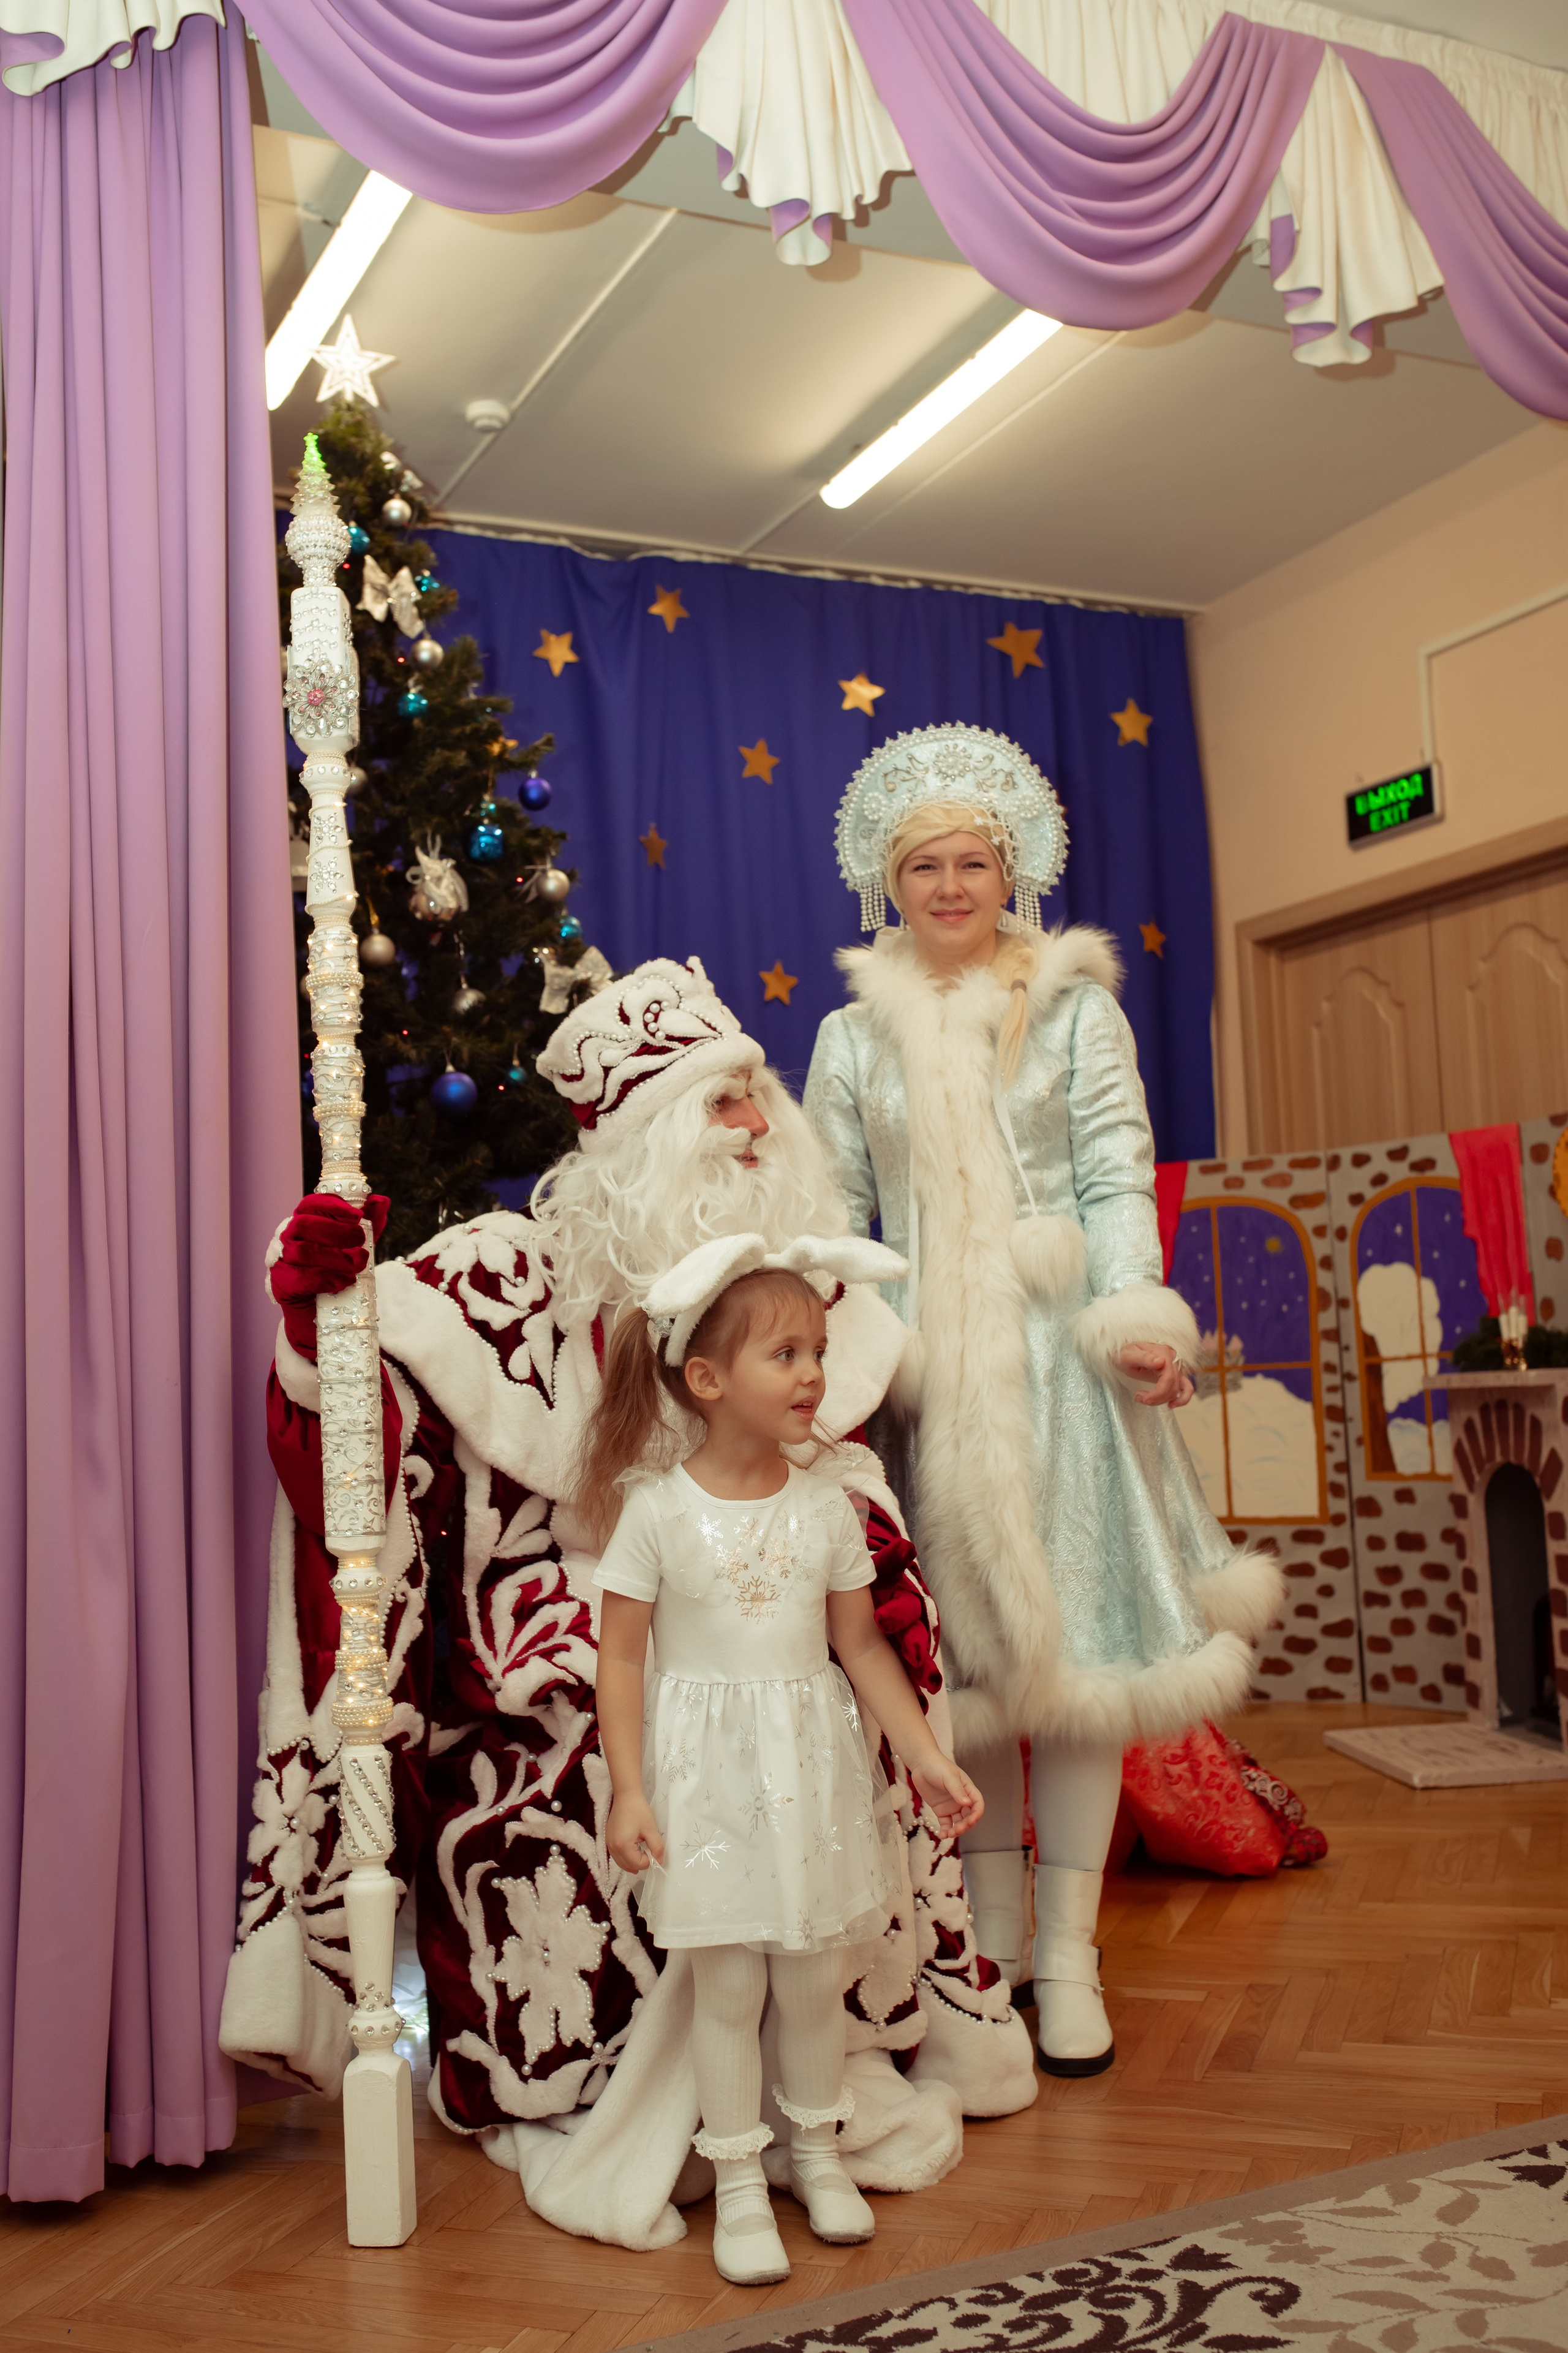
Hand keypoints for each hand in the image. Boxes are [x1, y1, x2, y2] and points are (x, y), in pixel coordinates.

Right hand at [270, 1192, 389, 1359]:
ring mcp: (281, 1261)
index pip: (310, 1204)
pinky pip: (302, 1278)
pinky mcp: (281, 1284)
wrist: (321, 1311)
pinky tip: (344, 1282)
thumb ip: (369, 1223)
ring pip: (304, 1251)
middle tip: (361, 1241)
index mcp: (304, 1222)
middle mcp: (287, 1238)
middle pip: (305, 1225)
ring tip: (358, 1265)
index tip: (357, 1215)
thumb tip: (381, 1200)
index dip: (333, 1206)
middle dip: (337, 1231)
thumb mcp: (357, 1245)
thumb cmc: (337, 1270)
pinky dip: (328, 1279)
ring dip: (336, 1258)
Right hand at [606, 1791, 664, 1873]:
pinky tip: (634, 1850)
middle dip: (641, 1863)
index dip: (649, 1860)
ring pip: (621, 1863)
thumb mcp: (651, 1829)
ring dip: (633, 1861)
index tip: (653, 1849)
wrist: (626, 1796)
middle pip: (628, 1866)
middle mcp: (613, 1848)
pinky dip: (626, 1857)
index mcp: (623, 1846)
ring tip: (643, 1850)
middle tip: (649, 1850)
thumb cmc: (638, 1811)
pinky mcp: (608, 1840)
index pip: (638, 1864)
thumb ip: (657, 1847)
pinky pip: (617, 1856)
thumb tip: (659, 1861)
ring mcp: (608, 1844)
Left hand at [910, 1755, 984, 1838]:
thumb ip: (957, 1790)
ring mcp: (951, 1806)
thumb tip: (967, 1804)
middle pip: (969, 1816)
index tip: (971, 1821)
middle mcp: (961, 1799)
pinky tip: (942, 1835)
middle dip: (966, 1825)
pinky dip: (945, 1830)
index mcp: (968, 1789)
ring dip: (956, 1830)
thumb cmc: (937, 1765)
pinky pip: (946, 1823)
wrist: (921, 1763)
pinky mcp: (941, 1810)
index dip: (977, 1814)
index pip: (977, 1804)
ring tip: (949, 1834)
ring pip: (959, 1822)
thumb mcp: (949, 1777)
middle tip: (957, 1830)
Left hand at [1117, 1342, 1193, 1407]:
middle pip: (1173, 1386)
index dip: (1158, 1393)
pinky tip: (1171, 1405)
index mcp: (1163, 1353)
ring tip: (1145, 1399)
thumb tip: (1161, 1362)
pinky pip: (1186, 1387)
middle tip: (1139, 1398)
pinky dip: (1182, 1398)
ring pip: (1178, 1390)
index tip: (1142, 1398)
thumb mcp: (1129, 1355)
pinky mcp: (1174, 1374)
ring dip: (1163, 1399)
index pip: (1168, 1378)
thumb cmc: (1124, 1353)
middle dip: (1156, 1397)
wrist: (1124, 1352)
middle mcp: (1173, 1359)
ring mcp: (1175, 1367)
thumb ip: (1145, 1358)